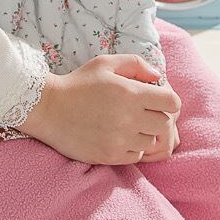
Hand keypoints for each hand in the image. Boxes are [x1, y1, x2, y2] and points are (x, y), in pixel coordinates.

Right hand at [20, 54, 181, 167]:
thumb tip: (157, 76)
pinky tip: (117, 137)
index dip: (168, 100)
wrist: (47, 109)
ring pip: (151, 142)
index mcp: (131, 93)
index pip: (172, 102)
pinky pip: (135, 156)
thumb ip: (135, 64)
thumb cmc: (78, 84)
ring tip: (128, 125)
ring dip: (144, 134)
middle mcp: (129, 118)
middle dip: (158, 117)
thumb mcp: (105, 63)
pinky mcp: (109, 156)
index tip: (156, 99)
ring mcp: (120, 140)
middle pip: (165, 125)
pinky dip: (131, 148)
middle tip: (143, 113)